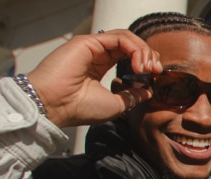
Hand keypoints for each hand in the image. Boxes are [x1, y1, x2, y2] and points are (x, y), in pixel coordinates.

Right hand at [26, 29, 161, 127]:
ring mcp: (92, 46)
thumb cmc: (78, 108)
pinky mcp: (89, 42)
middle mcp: (96, 54)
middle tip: (156, 70)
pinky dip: (134, 48)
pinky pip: (119, 37)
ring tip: (148, 68)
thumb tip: (147, 91)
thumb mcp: (114, 104)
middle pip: (130, 44)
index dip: (146, 62)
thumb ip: (131, 96)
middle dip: (148, 55)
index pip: (128, 56)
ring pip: (126, 38)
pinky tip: (139, 65)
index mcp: (99, 67)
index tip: (155, 76)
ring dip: (143, 50)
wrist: (55, 106)